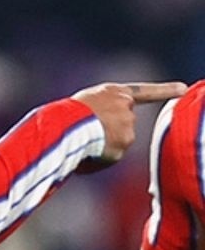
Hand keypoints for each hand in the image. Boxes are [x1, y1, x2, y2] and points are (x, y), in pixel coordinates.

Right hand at [72, 81, 186, 165]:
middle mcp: (126, 106)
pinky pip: (111, 157)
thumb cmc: (65, 116)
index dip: (164, 90)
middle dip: (108, 134)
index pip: (144, 92)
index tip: (183, 89)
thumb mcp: (84, 105)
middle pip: (123, 126)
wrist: (66, 124)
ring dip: (102, 147)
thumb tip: (101, 140)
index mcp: (115, 93)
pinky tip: (85, 153)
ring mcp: (127, 125)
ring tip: (82, 142)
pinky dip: (98, 160)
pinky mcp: (123, 144)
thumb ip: (101, 114)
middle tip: (86, 135)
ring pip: (117, 143)